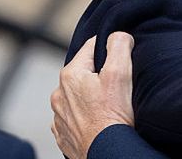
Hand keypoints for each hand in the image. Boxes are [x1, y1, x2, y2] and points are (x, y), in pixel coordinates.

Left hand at [51, 32, 135, 158]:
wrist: (108, 154)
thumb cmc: (113, 117)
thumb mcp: (121, 72)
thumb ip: (119, 45)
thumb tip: (118, 35)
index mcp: (70, 75)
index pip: (92, 46)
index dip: (111, 49)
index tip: (123, 61)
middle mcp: (59, 94)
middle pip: (85, 72)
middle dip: (100, 74)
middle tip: (119, 86)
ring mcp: (59, 116)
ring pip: (79, 95)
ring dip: (92, 96)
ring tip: (110, 106)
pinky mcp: (64, 134)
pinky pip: (75, 117)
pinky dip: (86, 116)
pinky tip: (100, 120)